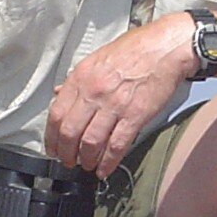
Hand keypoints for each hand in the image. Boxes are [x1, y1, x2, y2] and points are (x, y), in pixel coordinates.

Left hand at [46, 15, 196, 177]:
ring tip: (87, 166)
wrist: (165, 48)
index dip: (51, 137)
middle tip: (68, 161)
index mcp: (81, 78)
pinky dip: (108, 162)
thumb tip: (59, 92)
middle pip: (70, 132)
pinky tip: (104, 169)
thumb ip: (77, 79)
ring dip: (86, 160)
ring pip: (91, 143)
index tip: (53, 147)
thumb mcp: (97, 58)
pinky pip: (117, 145)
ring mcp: (114, 105)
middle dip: (66, 153)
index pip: (56, 114)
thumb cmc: (135, 50)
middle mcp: (94, 92)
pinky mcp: (135, 116)